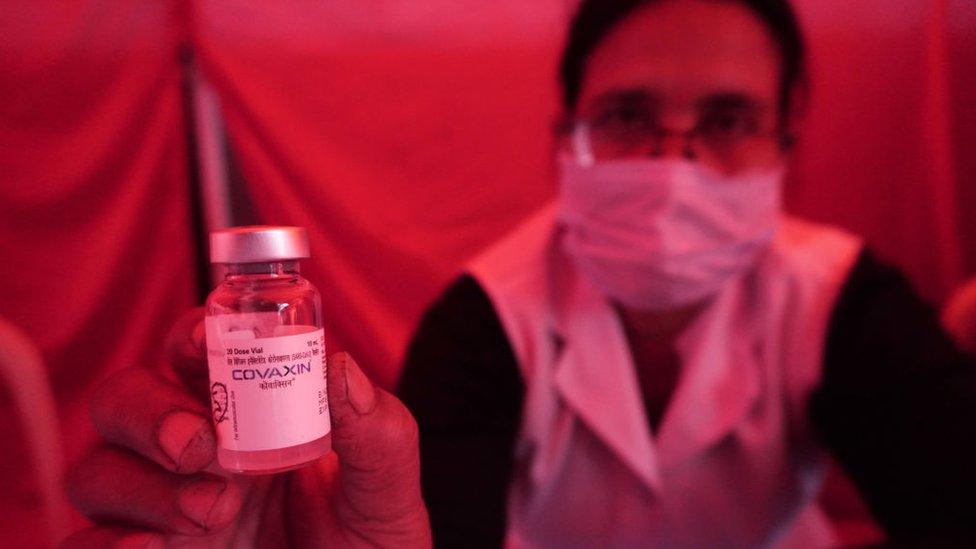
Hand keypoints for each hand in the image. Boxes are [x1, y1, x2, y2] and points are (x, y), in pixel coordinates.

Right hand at [64, 309, 430, 547]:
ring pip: (97, 470)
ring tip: (216, 510)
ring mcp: (163, 512)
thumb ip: (376, 433)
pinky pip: (84, 543)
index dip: (191, 336)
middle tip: (200, 444)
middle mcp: (196, 456)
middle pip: (124, 401)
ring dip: (142, 482)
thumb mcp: (386, 493)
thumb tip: (339, 365)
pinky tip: (152, 546)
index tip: (206, 343)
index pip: (196, 355)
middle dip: (149, 410)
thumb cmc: (370, 548)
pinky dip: (104, 540)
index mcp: (250, 418)